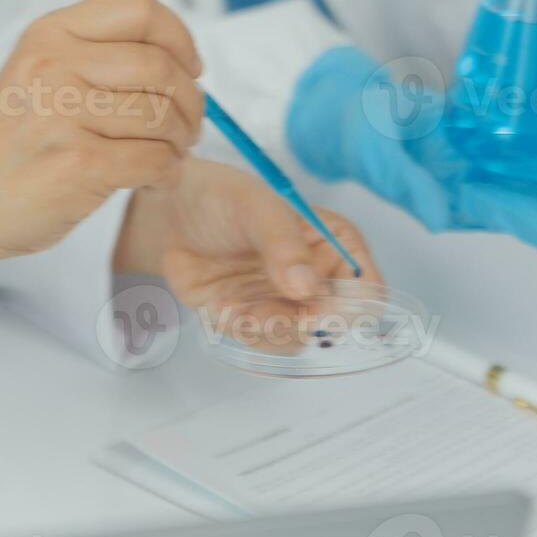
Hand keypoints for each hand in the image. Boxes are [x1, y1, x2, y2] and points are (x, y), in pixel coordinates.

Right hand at [0, 0, 204, 305]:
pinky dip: (168, 172)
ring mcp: (64, 115)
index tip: (190, 66)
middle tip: (189, 123)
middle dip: (191, 100)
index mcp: (50, 34)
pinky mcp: (78, 165)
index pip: (139, 8)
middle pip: (160, 66)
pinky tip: (156, 177)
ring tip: (171, 151)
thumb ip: (97, 55)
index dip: (179, 37)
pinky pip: (154, 161)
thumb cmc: (11, 141)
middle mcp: (55, 65)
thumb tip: (181, 61)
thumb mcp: (40, 72)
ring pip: (162, 117)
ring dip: (181, 140)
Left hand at [116, 159, 380, 349]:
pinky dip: (240, 330)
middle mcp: (316, 277)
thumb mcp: (255, 205)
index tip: (315, 313)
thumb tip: (306, 287)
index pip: (366, 289)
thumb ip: (283, 243)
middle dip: (298, 326)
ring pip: (295, 339)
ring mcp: (285, 300)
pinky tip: (220, 306)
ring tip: (234, 309)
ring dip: (266, 331)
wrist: (169, 210)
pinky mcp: (254, 316)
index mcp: (334, 243)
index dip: (350, 309)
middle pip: (332, 325)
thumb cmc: (220, 195)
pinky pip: (259, 341)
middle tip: (261, 314)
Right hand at [288, 47, 536, 261]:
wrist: (353, 114)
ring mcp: (479, 172)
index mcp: (443, 194)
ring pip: (536, 192)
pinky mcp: (485, 151)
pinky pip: (531, 167)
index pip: (499, 211)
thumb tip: (439, 218)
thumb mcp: (373, 145)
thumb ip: (404, 181)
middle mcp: (468, 189)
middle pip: (528, 209)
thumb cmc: (361, 128)